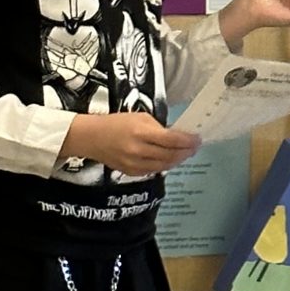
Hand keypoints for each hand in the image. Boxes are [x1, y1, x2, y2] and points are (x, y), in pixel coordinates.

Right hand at [61, 112, 199, 175]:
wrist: (91, 138)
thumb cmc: (116, 123)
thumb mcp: (140, 117)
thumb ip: (158, 128)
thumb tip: (177, 137)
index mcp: (141, 133)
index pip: (171, 140)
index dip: (188, 141)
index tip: (198, 139)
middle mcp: (139, 151)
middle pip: (170, 155)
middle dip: (186, 152)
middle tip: (195, 147)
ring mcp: (135, 164)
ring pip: (164, 165)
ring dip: (178, 160)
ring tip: (186, 153)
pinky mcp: (131, 172)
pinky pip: (154, 171)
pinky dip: (165, 165)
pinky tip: (171, 159)